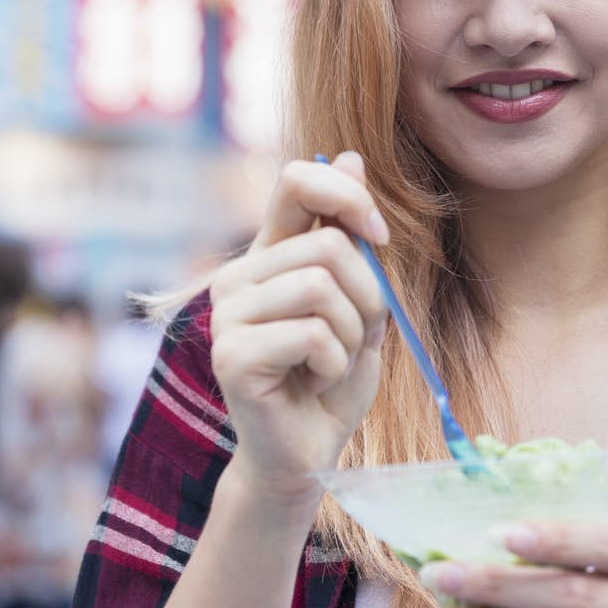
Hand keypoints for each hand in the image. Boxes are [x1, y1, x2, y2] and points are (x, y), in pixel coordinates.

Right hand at [208, 152, 390, 508]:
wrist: (307, 454)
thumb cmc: (332, 379)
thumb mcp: (359, 301)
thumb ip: (352, 238)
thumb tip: (349, 153)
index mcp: (267, 254)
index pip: (296, 181)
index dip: (347, 194)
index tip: (380, 236)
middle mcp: (238, 275)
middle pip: (327, 245)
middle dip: (366, 296)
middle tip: (352, 339)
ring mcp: (228, 314)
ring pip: (321, 286)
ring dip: (350, 334)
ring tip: (331, 364)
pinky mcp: (231, 354)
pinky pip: (312, 333)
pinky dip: (335, 364)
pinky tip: (314, 383)